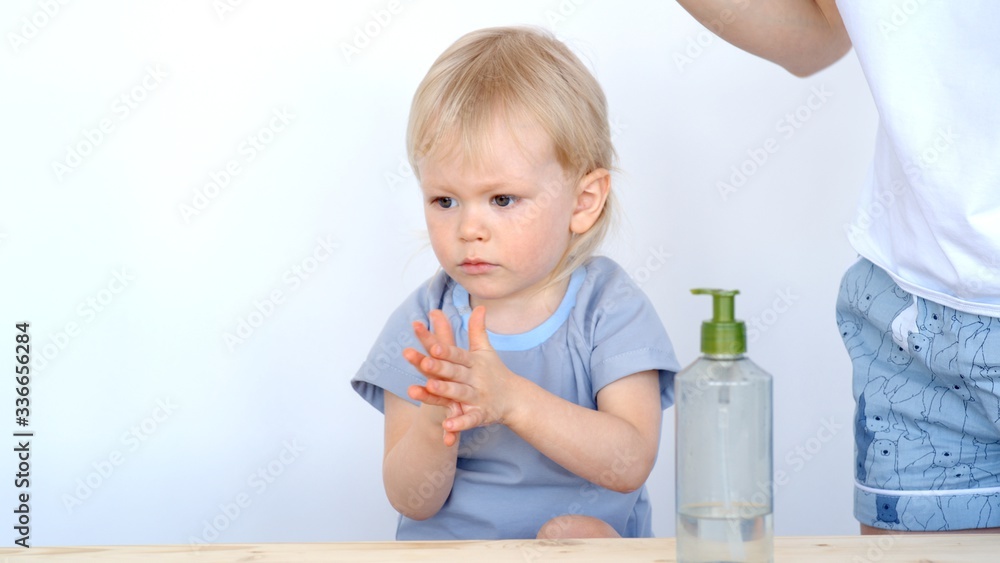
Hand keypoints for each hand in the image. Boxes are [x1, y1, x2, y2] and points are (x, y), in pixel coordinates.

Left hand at [403, 306, 518, 436]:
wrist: (515, 398)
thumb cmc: (494, 372)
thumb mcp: (485, 351)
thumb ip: (478, 330)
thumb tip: (480, 306)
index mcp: (474, 362)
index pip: (457, 354)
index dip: (445, 350)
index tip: (432, 344)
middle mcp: (475, 378)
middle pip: (455, 372)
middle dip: (440, 367)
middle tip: (424, 361)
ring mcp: (478, 397)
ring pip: (459, 394)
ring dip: (445, 391)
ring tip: (430, 386)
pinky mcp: (481, 414)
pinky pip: (469, 419)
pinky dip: (459, 424)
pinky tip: (446, 426)